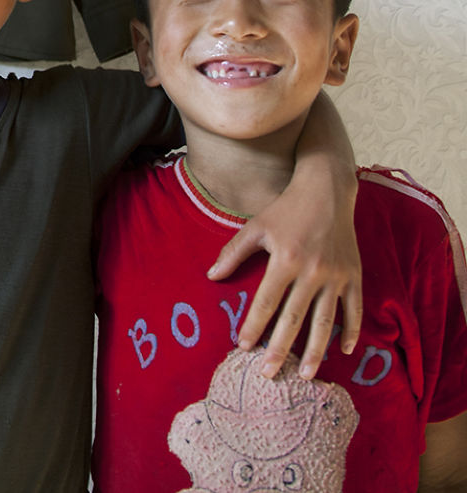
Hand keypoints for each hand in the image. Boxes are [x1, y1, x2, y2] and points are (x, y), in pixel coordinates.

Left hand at [208, 171, 361, 379]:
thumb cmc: (287, 208)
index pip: (266, 301)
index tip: (243, 346)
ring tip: (305, 374)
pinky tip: (344, 350)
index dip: (254, 325)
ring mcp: (336, 275)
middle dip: (280, 349)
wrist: (327, 190)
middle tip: (269, 375)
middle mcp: (312, 270)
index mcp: (285, 258)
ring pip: (325, 321)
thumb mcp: (257, 225)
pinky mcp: (354, 275)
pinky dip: (352, 331)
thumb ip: (234, 252)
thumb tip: (211, 276)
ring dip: (315, 350)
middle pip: (294, 318)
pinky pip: (355, 309)